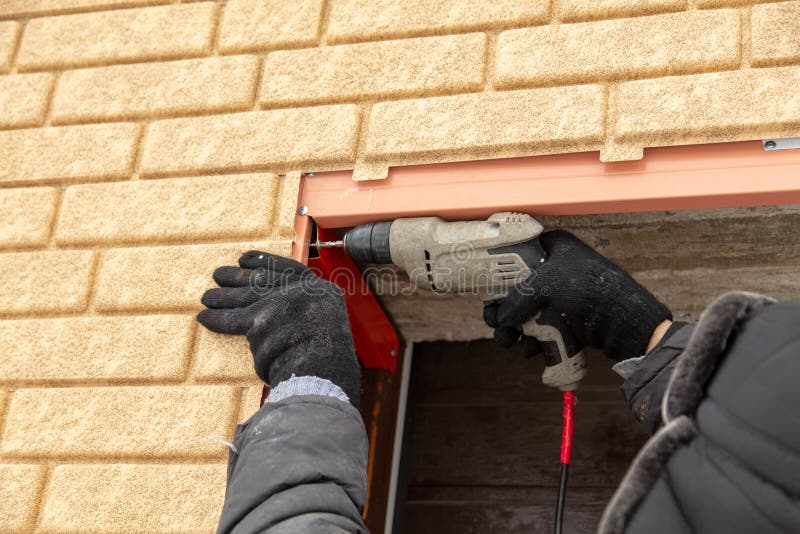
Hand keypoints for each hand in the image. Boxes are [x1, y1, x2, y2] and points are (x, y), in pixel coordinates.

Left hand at [197, 251, 359, 404]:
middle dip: (237, 276)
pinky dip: (216, 319)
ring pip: (244, 297)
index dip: (264, 261)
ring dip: (222, 297)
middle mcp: (299, 291)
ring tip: (207, 297)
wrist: (325, 370)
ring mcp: (279, 304)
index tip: (245, 258)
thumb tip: (289, 317)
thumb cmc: (329, 358)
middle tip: (218, 274)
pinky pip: (232, 320)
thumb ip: (311, 313)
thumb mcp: (331, 324)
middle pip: (261, 280)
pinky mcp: (259, 321)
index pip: (288, 269)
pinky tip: (204, 316)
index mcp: (319, 289)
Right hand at [483, 231, 671, 360]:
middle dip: (505, 312)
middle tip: (496, 325)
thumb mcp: (543, 286)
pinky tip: (530, 350)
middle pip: (517, 289)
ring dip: (515, 329)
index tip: (488, 297)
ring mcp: (563, 292)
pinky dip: (533, 338)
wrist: (622, 320)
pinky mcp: (570, 315)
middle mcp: (556, 266)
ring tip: (509, 342)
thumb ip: (516, 299)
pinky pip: (543, 325)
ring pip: (528, 311)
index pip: (513, 258)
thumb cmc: (586, 290)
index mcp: (552, 246)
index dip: (497, 278)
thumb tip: (502, 319)